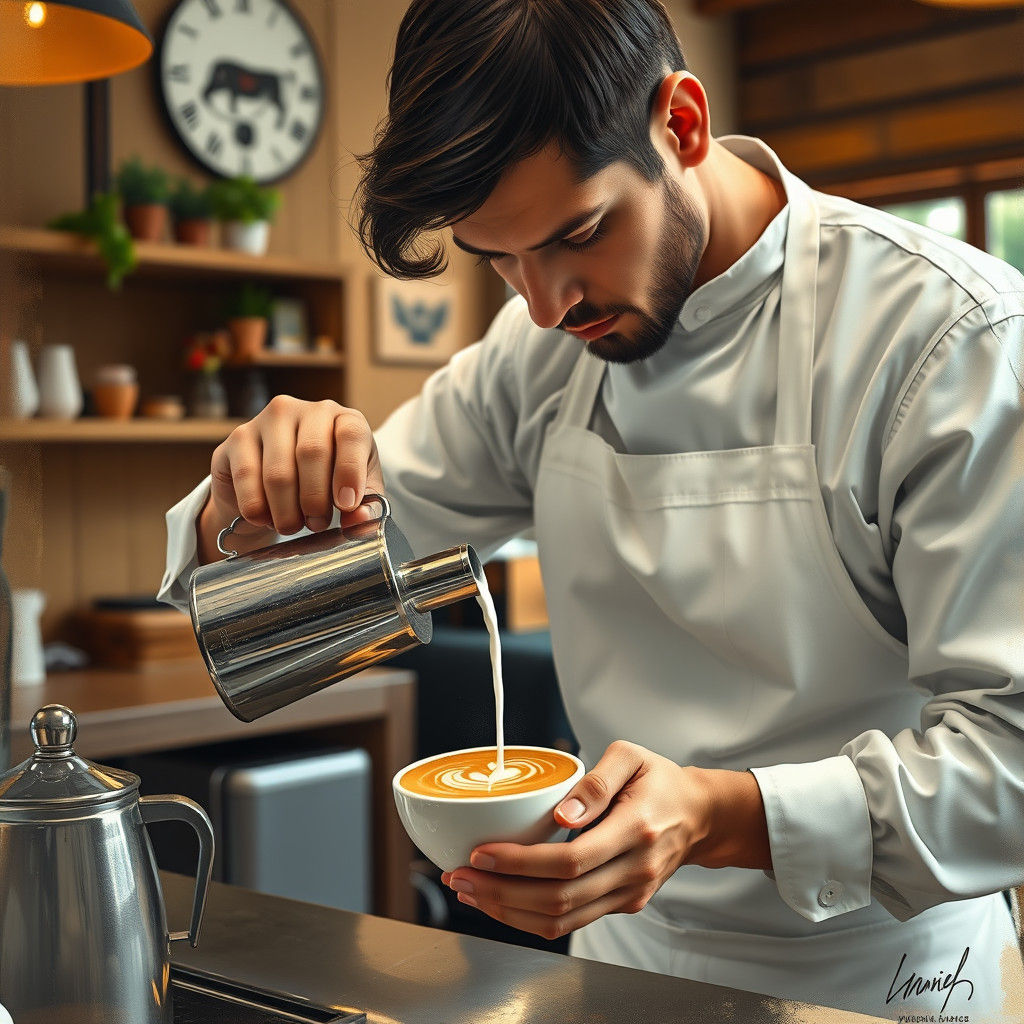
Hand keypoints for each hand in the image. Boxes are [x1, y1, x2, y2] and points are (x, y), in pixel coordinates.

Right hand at [203, 395, 384, 555]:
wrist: (273, 487)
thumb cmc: (324, 484)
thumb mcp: (353, 492)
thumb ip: (365, 505)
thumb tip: (360, 519)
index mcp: (342, 418)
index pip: (351, 434)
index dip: (350, 472)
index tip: (346, 505)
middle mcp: (304, 410)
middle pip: (312, 453)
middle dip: (315, 499)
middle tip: (316, 524)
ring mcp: (266, 420)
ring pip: (278, 473)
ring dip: (286, 511)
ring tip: (292, 525)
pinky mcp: (236, 438)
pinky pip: (246, 479)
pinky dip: (258, 509)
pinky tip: (265, 518)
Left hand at [440, 741, 716, 941]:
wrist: (699, 815)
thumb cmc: (660, 780)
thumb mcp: (632, 756)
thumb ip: (596, 781)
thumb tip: (561, 813)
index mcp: (636, 830)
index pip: (570, 861)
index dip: (520, 864)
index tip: (481, 853)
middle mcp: (634, 870)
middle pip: (559, 899)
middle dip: (501, 893)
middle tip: (460, 875)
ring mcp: (629, 894)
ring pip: (562, 921)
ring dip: (508, 911)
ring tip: (469, 891)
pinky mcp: (622, 905)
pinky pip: (571, 922)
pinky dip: (530, 917)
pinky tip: (501, 900)